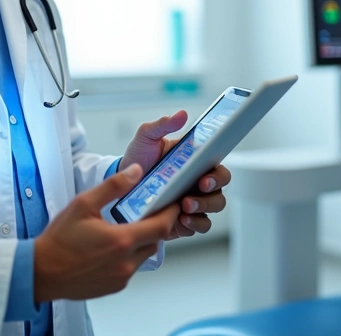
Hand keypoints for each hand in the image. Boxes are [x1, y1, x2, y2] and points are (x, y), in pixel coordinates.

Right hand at [34, 164, 179, 301]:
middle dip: (155, 226)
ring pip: (144, 256)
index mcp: (121, 240)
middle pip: (156, 241)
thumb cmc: (59, 240)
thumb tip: (136, 171)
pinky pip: (131, 269)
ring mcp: (121, 277)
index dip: (172, 213)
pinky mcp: (114, 287)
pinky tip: (111, 248)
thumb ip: (113, 186)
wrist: (41, 272)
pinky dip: (128, 257)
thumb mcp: (83, 204)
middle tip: (146, 213)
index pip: (162, 226)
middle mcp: (126, 262)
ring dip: (141, 242)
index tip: (174, 203)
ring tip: (124, 229)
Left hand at [120, 111, 232, 239]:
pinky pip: (199, 226)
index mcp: (196, 163)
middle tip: (196, 191)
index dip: (218, 174)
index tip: (205, 176)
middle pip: (220, 190)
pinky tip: (182, 220)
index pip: (218, 167)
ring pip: (213, 209)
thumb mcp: (146, 138)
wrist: (120, 185)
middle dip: (211, 193)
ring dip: (203, 209)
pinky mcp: (184, 221)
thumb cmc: (138, 159)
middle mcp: (198, 183)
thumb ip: (162, 125)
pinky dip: (195, 224)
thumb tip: (181, 114)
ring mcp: (193, 203)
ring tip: (184, 208)